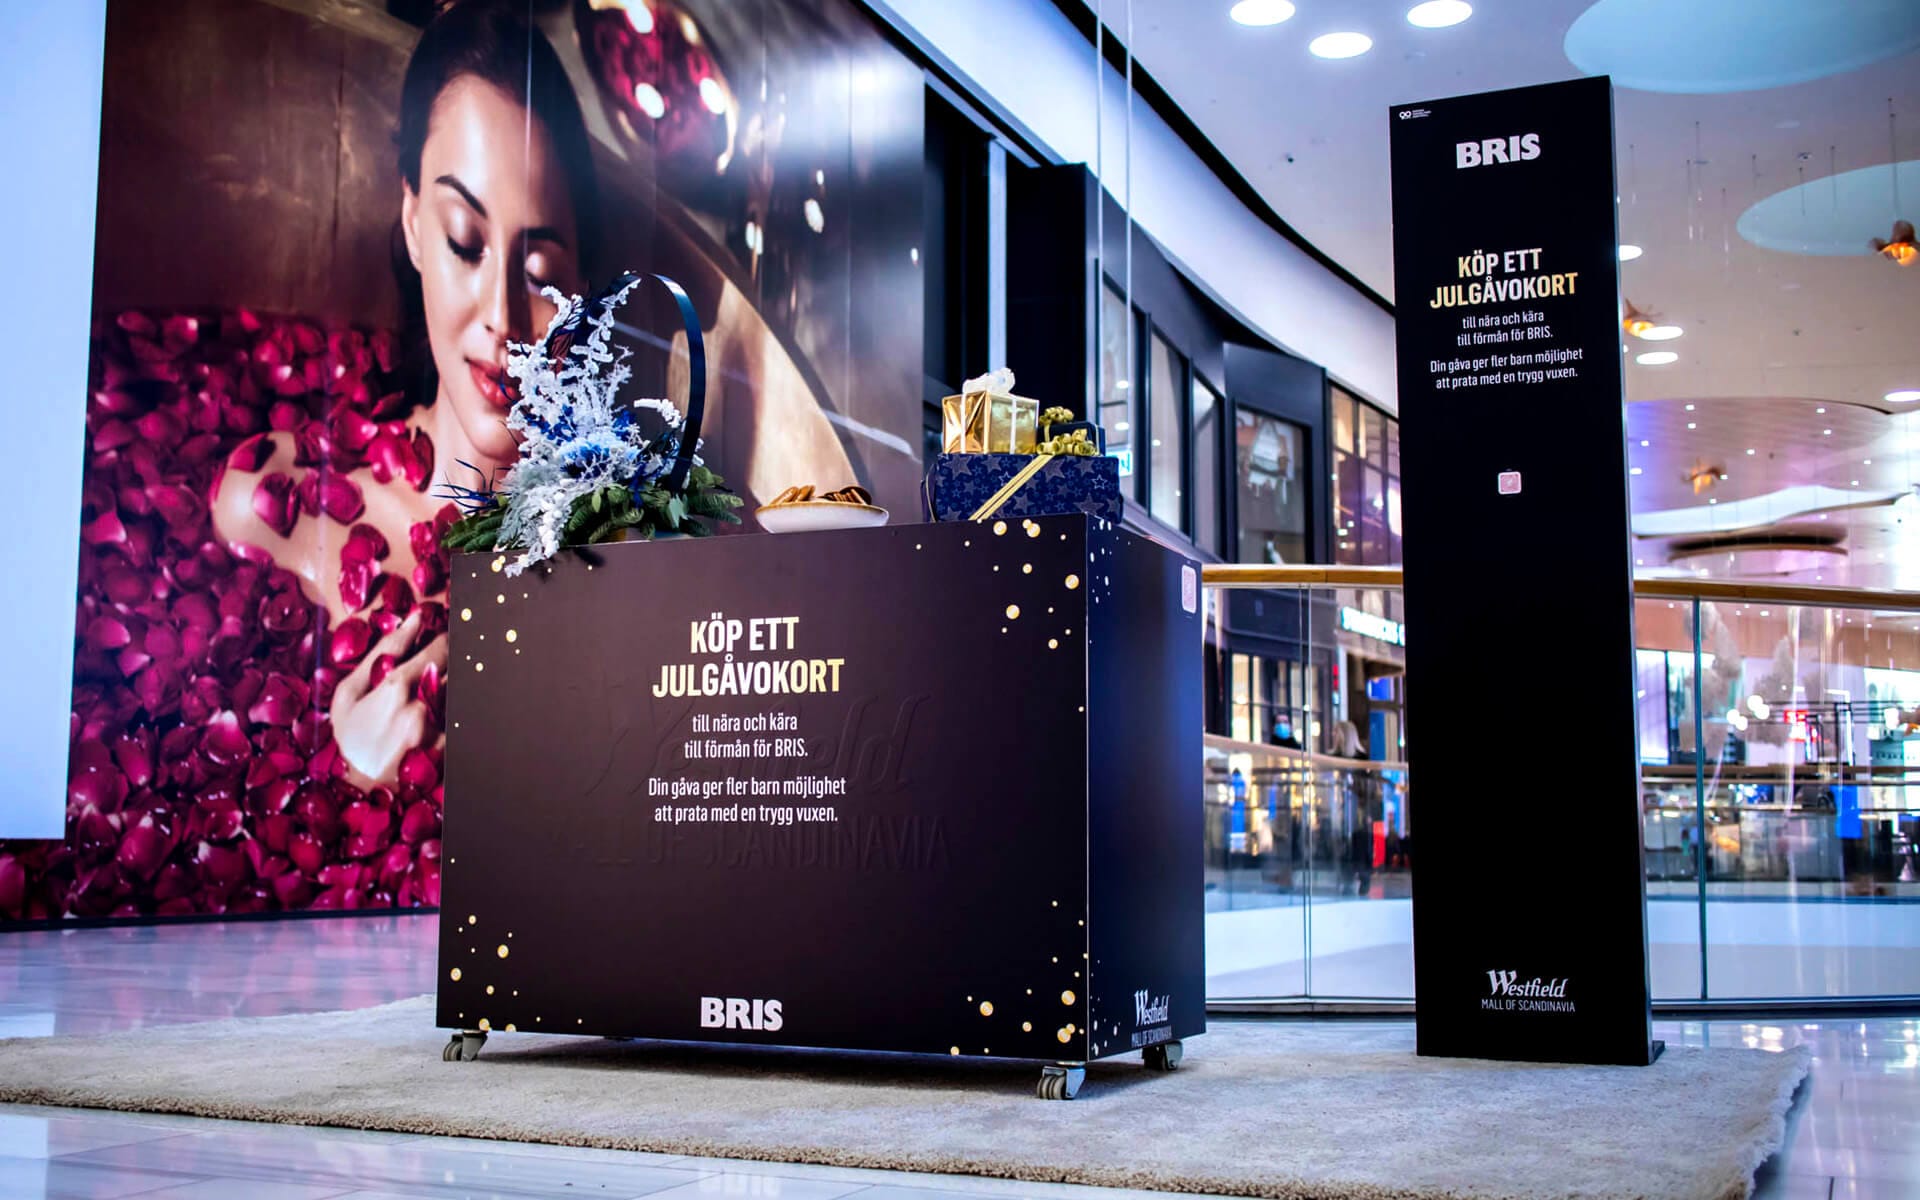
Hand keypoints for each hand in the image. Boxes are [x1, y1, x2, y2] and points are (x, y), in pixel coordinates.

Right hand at [329, 610, 447, 787]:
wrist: (360, 789)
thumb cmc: (351, 737)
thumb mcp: (349, 693)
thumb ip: (382, 653)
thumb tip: (412, 620)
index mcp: (397, 688)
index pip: (440, 647)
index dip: (446, 637)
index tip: (445, 632)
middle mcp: (424, 707)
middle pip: (457, 668)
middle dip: (453, 659)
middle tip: (444, 660)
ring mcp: (440, 730)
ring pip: (460, 690)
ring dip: (453, 683)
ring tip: (436, 689)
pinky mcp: (449, 748)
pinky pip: (459, 715)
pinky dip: (453, 707)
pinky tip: (439, 710)